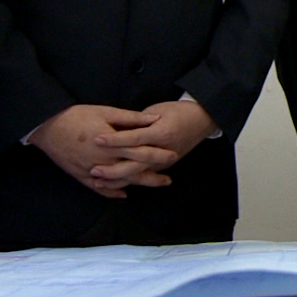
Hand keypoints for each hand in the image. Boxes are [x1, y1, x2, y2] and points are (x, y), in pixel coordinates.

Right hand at [28, 105, 175, 197]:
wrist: (47, 126)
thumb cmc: (77, 116)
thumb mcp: (107, 112)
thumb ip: (132, 119)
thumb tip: (155, 118)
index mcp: (112, 144)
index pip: (141, 152)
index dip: (159, 155)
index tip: (173, 156)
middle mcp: (104, 161)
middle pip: (134, 171)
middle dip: (153, 176)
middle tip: (169, 179)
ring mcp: (91, 171)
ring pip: (120, 182)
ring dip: (138, 185)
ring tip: (154, 185)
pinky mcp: (80, 176)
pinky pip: (99, 188)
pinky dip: (112, 192)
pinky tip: (124, 194)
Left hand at [90, 100, 215, 183]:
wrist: (203, 119)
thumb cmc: (179, 111)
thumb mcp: (158, 110)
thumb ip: (138, 121)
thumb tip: (118, 129)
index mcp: (162, 132)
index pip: (134, 138)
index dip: (114, 140)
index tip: (96, 140)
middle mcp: (164, 150)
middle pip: (135, 164)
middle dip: (112, 168)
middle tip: (93, 169)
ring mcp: (165, 161)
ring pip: (139, 175)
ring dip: (118, 180)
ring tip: (98, 182)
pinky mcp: (165, 166)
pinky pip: (145, 177)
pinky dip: (130, 183)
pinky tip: (115, 187)